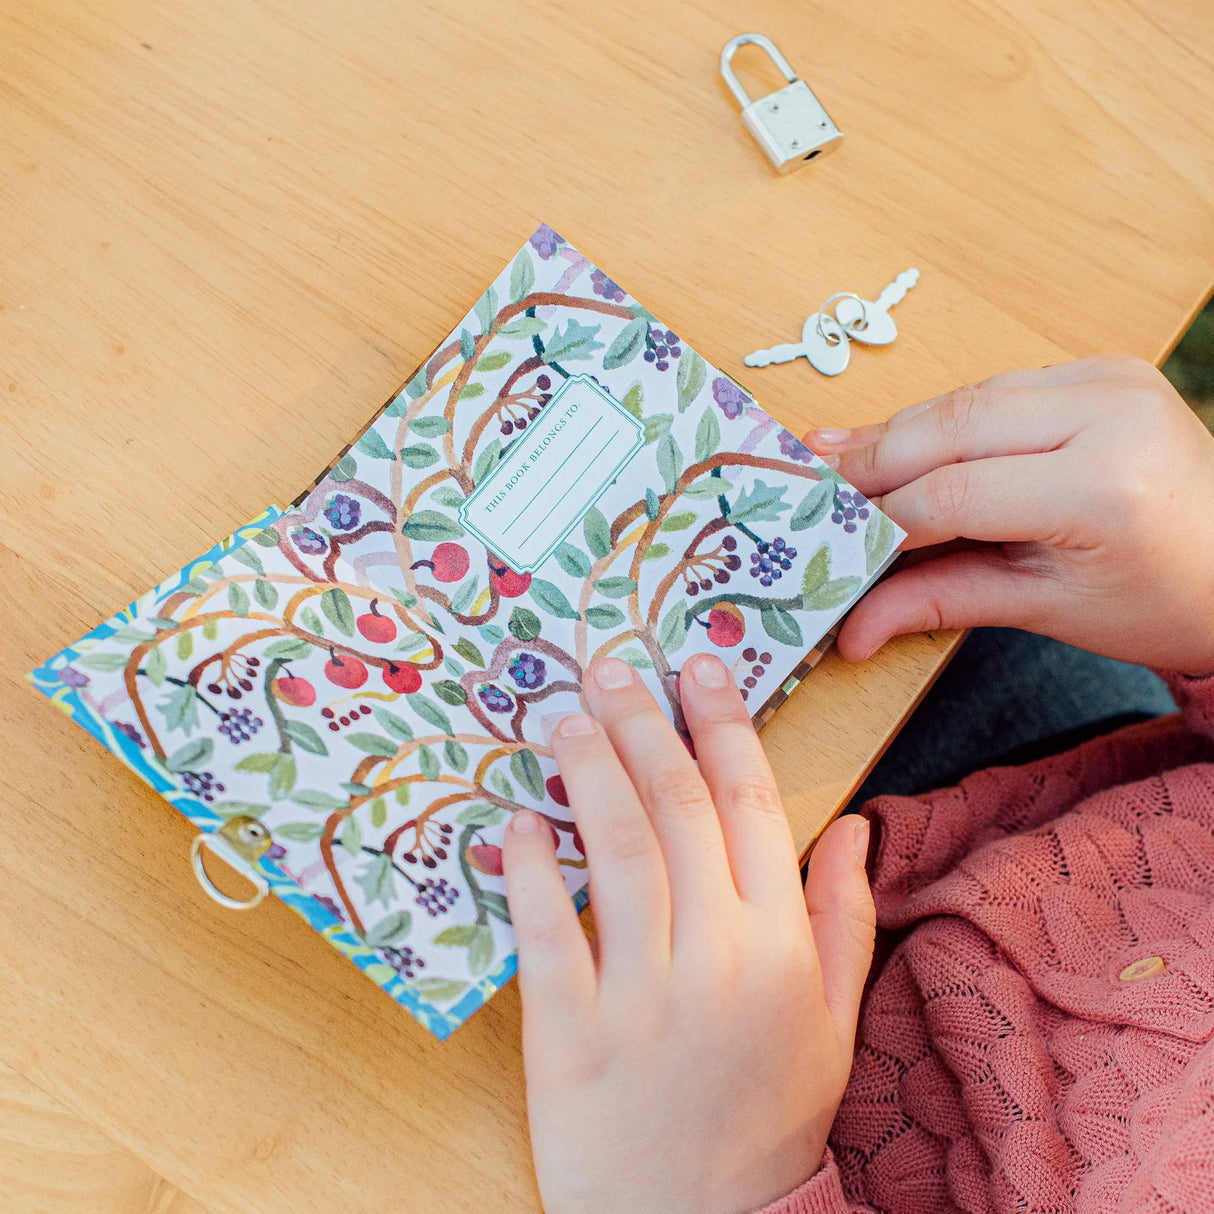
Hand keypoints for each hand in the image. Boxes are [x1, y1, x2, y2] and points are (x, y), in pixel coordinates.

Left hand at [503, 655, 874, 1213]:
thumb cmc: (768, 1121)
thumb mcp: (832, 1025)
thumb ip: (844, 918)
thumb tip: (854, 825)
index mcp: (782, 949)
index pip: (753, 805)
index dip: (723, 725)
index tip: (697, 668)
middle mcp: (717, 960)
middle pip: (678, 811)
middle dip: (645, 724)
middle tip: (611, 669)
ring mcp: (641, 1000)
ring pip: (616, 855)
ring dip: (590, 773)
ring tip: (568, 718)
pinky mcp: (569, 1040)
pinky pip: (548, 936)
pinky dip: (531, 870)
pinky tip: (521, 820)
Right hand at [805, 355, 1213, 674]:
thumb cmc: (1158, 601)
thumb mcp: (1047, 610)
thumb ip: (940, 602)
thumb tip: (850, 631)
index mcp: (1103, 487)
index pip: (953, 493)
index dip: (879, 518)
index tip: (826, 540)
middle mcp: (1110, 413)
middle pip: (949, 426)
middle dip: (872, 460)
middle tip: (810, 487)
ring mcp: (1110, 378)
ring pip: (964, 397)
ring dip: (900, 433)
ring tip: (840, 464)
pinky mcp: (1104, 367)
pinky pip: (995, 387)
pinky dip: (944, 419)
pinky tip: (901, 441)